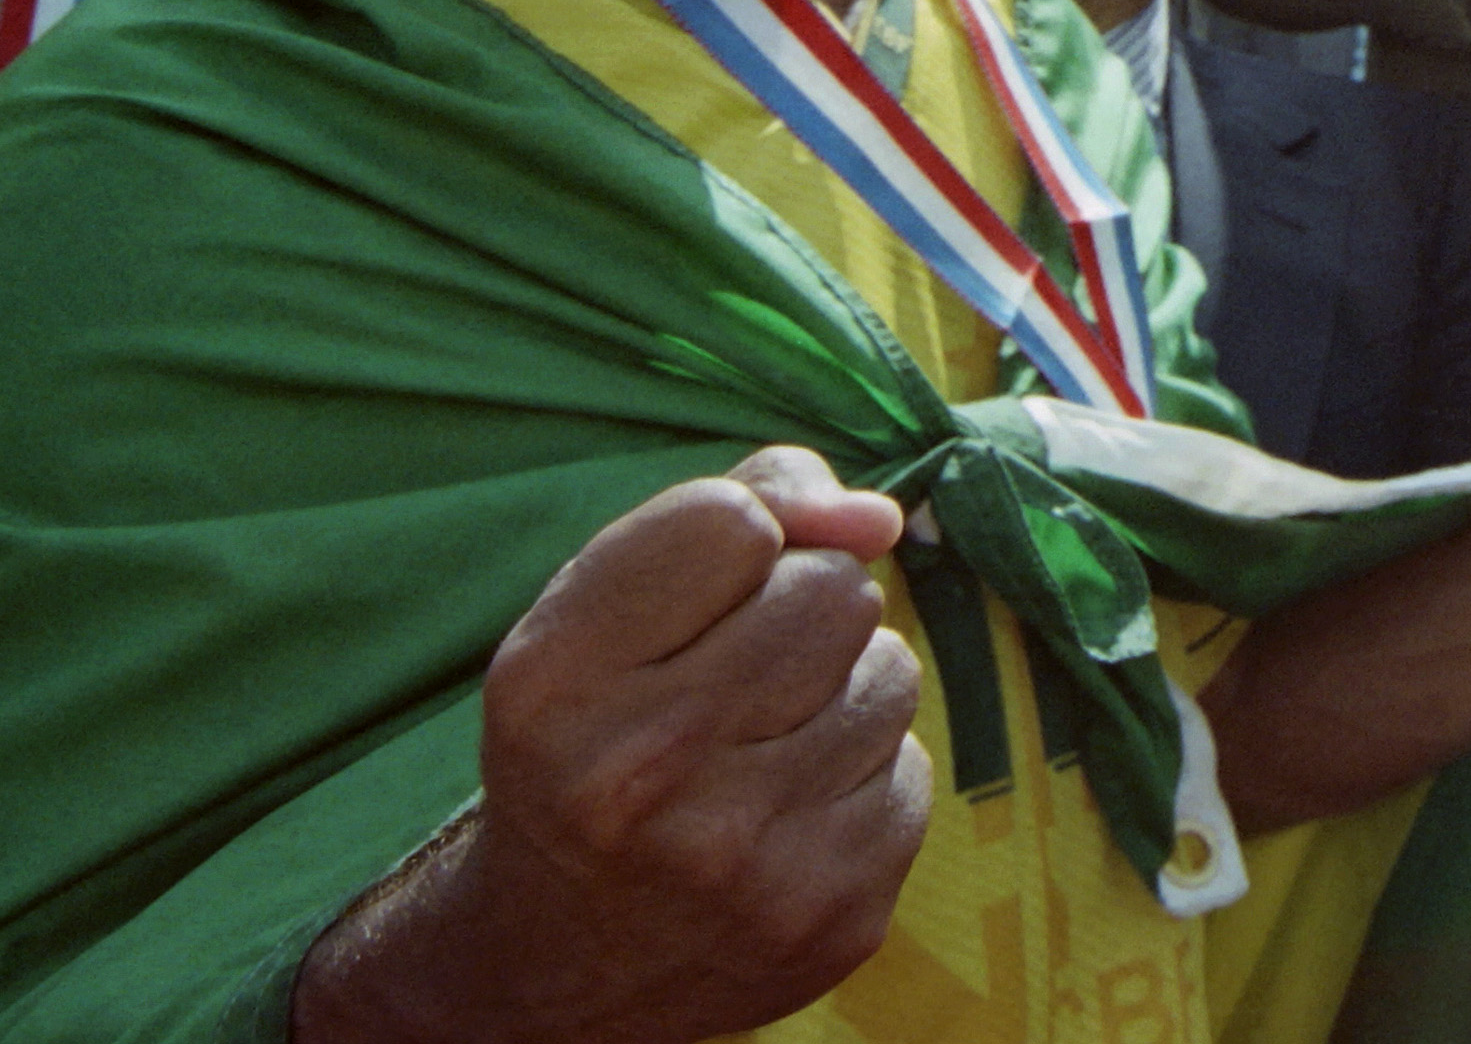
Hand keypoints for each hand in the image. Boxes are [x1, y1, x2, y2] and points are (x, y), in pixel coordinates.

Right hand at [300, 451, 926, 1043]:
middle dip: (800, 612)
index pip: (731, 519)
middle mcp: (642, 773)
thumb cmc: (595, 745)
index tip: (689, 605)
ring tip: (758, 753)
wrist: (561, 964)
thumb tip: (877, 518)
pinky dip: (864, 778)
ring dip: (842, 693)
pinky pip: (914, 766)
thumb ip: (736, 505)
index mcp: (557, 682)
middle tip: (732, 684)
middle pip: (832, 589)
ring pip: (892, 670)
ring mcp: (746, 856)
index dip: (732, 543)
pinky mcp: (837, 912)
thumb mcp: (600, 614)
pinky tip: (788, 820)